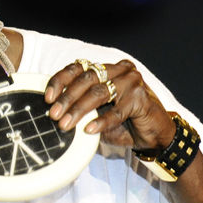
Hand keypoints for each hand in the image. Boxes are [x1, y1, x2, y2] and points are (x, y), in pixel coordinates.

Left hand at [44, 59, 175, 150]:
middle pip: (86, 79)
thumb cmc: (123, 122)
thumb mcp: (98, 113)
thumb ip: (81, 108)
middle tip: (54, 114)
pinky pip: (116, 112)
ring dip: (79, 109)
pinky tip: (89, 130)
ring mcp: (132, 82)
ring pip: (99, 92)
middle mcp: (119, 70)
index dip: (60, 81)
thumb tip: (54, 111)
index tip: (47, 97)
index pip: (78, 68)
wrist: (155, 135)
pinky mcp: (141, 99)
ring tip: (66, 123)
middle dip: (67, 98)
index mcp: (107, 69)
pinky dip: (101, 121)